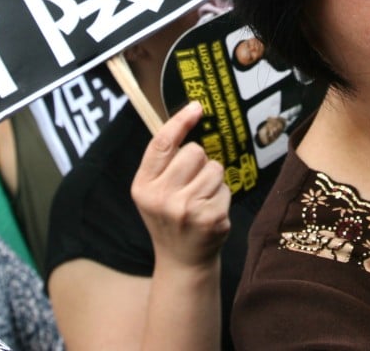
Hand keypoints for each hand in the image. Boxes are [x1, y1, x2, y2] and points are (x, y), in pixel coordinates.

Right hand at [131, 102, 230, 268]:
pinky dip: (222, 197)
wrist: (182, 261)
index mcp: (143, 186)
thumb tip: (188, 116)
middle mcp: (161, 197)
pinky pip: (225, 188)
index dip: (180, 121)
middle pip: (194, 152)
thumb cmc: (170, 217)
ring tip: (201, 200)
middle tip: (191, 184)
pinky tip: (210, 213)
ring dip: (212, 180)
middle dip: (198, 162)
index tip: (196, 107)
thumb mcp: (153, 191)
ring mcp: (187, 209)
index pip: (162, 143)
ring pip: (214, 168)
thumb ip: (164, 161)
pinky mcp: (211, 218)